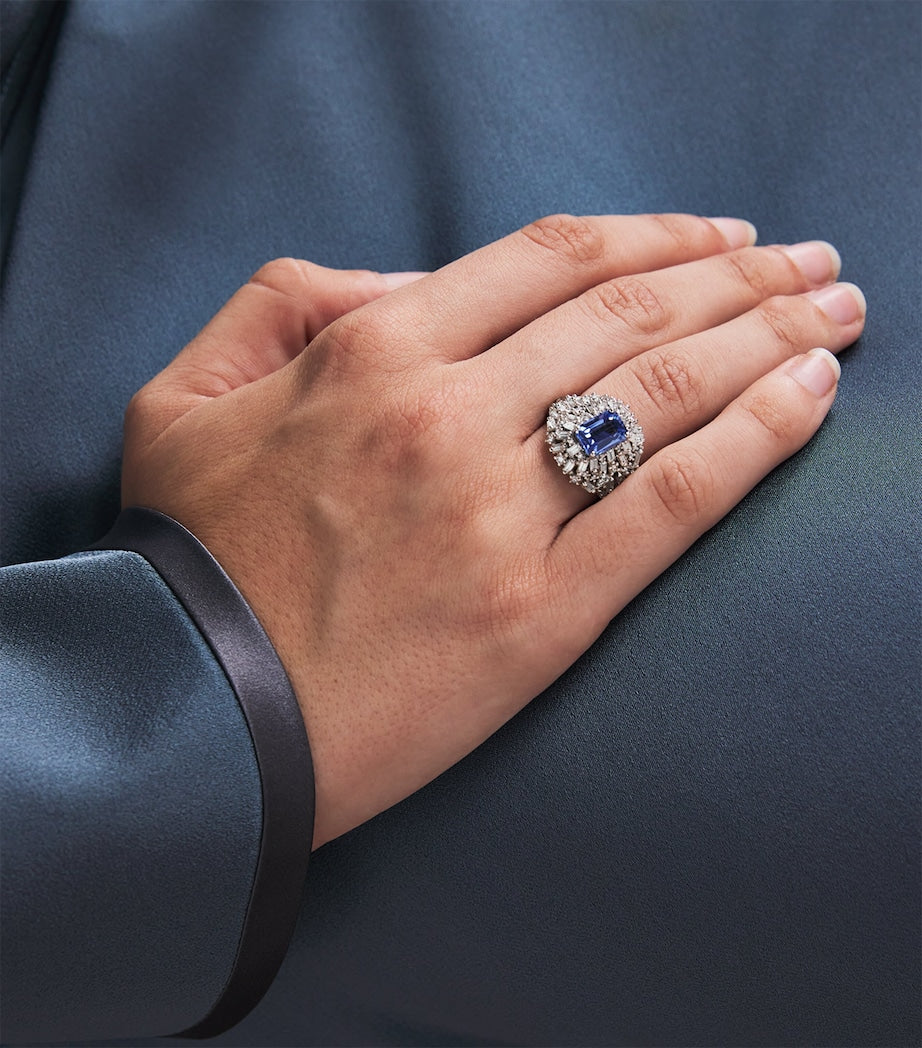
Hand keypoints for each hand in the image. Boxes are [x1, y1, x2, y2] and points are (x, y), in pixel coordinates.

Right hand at [122, 214, 864, 847]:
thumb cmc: (186, 562)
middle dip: (739, 274)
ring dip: (768, 337)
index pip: (548, 259)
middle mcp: (445, 415)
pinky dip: (753, 441)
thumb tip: (407, 286)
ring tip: (835, 314)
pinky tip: (810, 399)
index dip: (651, 234)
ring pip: (663, 393)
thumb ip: (283, 304)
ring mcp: (498, 515)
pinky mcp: (538, 614)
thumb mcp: (186, 399)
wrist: (189, 720)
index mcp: (370, 353)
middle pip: (629, 313)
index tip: (718, 236)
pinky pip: (669, 506)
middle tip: (809, 264)